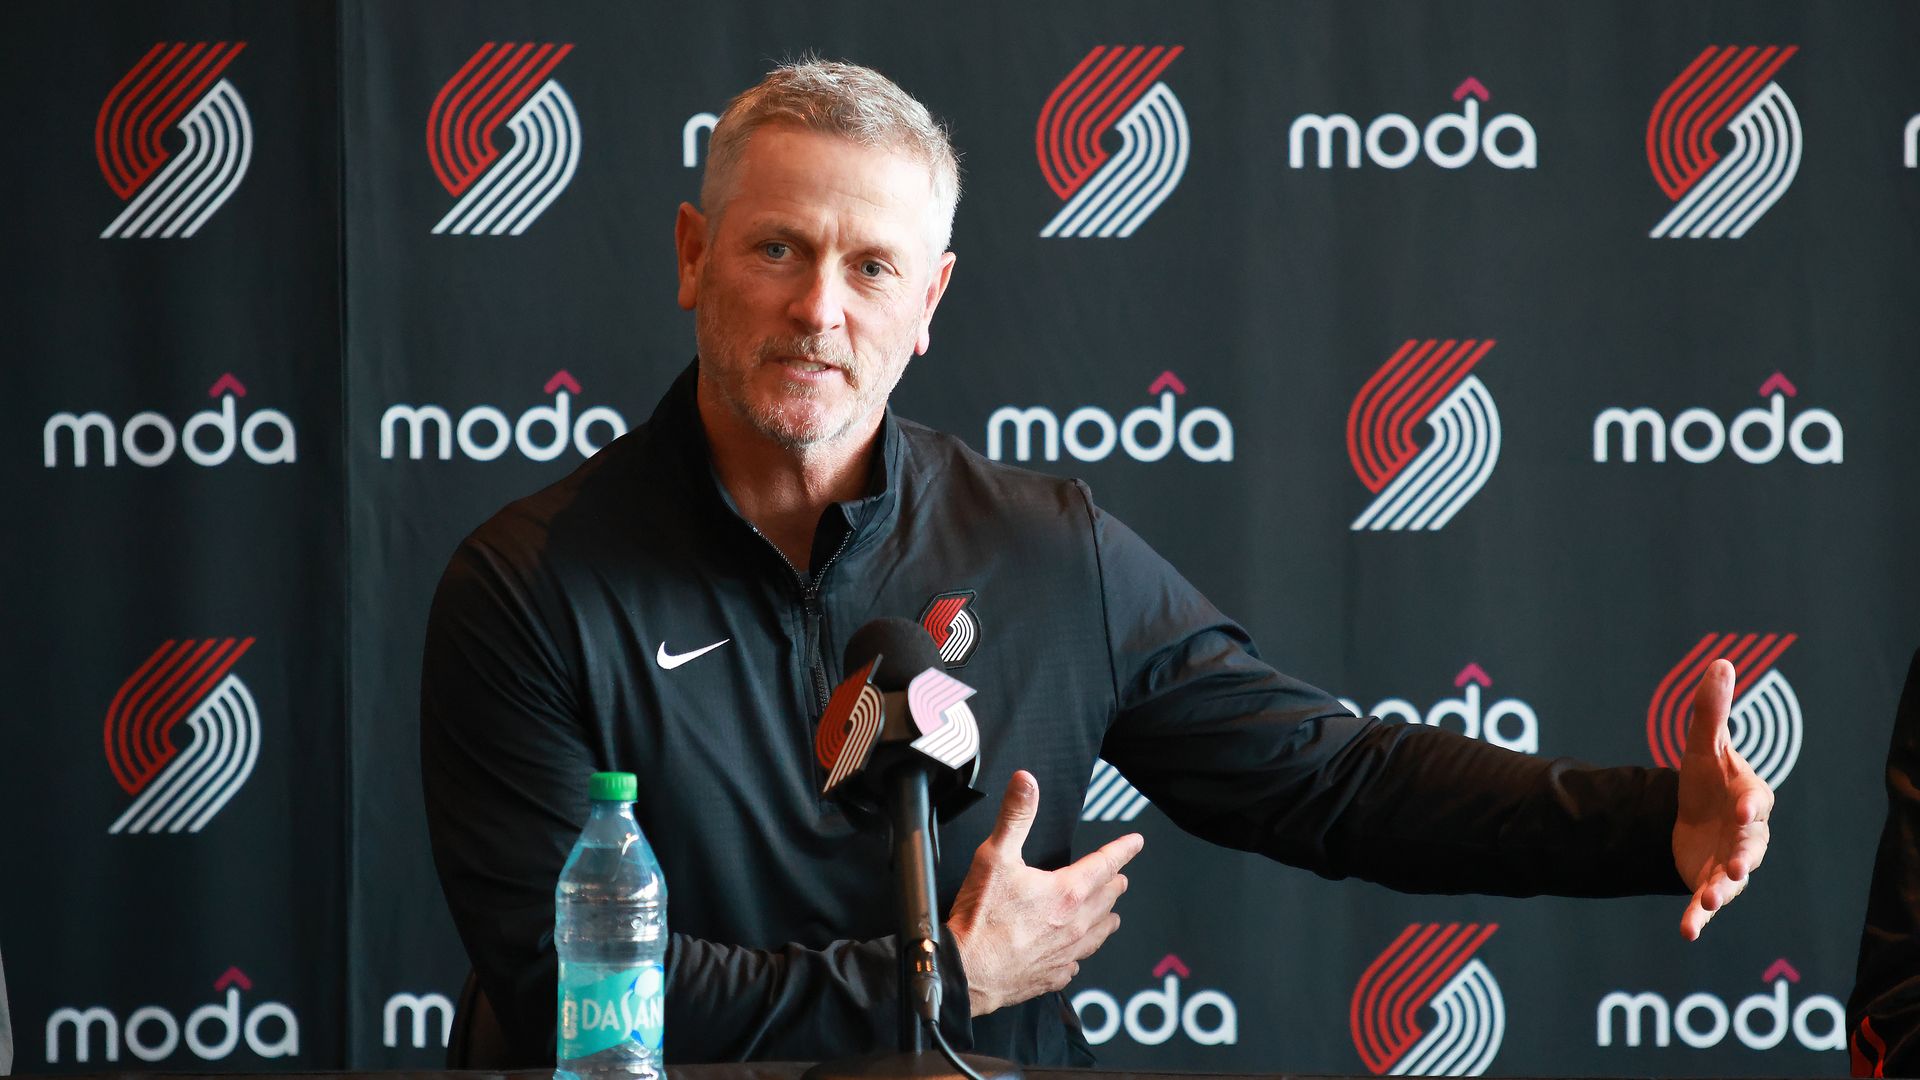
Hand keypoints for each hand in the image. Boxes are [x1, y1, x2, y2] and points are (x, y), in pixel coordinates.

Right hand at [945, 770, 1142, 1015]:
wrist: (967, 970)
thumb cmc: (981, 917)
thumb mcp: (994, 855)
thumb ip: (1015, 815)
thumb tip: (1026, 782)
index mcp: (1066, 892)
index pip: (1105, 864)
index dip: (1123, 849)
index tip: (1136, 842)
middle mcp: (1074, 923)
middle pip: (1106, 899)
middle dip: (1114, 884)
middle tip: (1120, 877)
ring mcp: (1065, 952)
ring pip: (1098, 934)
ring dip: (1106, 919)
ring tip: (1112, 916)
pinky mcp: (1051, 975)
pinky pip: (1075, 964)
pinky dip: (1079, 954)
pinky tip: (1076, 955)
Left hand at [1673, 658, 1773, 939]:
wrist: (1690, 817)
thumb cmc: (1706, 779)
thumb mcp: (1702, 746)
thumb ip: (1710, 711)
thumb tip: (1720, 662)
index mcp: (1749, 798)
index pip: (1755, 801)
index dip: (1750, 805)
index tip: (1744, 807)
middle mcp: (1747, 835)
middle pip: (1750, 846)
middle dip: (1744, 855)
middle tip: (1736, 865)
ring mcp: (1730, 862)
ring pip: (1731, 879)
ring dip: (1721, 889)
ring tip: (1708, 898)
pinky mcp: (1710, 883)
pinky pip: (1707, 903)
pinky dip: (1697, 918)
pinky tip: (1687, 933)